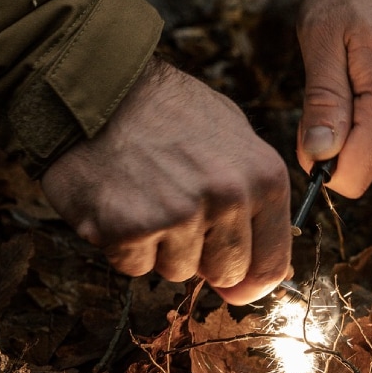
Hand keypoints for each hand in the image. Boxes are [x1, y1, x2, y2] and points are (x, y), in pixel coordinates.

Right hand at [41, 59, 290, 304]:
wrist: (100, 86)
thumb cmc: (167, 111)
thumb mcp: (233, 135)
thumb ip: (254, 198)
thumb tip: (259, 274)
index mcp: (263, 177)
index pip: (271, 264)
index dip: (250, 282)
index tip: (235, 286)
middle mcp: (228, 198)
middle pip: (225, 274)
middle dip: (201, 255)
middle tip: (175, 211)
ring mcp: (179, 215)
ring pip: (177, 271)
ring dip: (159, 247)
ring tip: (145, 195)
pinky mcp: (131, 229)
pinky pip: (133, 266)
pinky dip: (122, 244)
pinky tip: (118, 201)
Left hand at [296, 0, 371, 196]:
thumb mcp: (322, 37)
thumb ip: (322, 103)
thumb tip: (318, 158)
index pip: (353, 178)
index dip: (320, 163)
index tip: (309, 125)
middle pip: (361, 164)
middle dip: (335, 136)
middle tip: (330, 80)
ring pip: (371, 149)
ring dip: (351, 120)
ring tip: (352, 67)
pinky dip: (368, 111)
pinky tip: (369, 70)